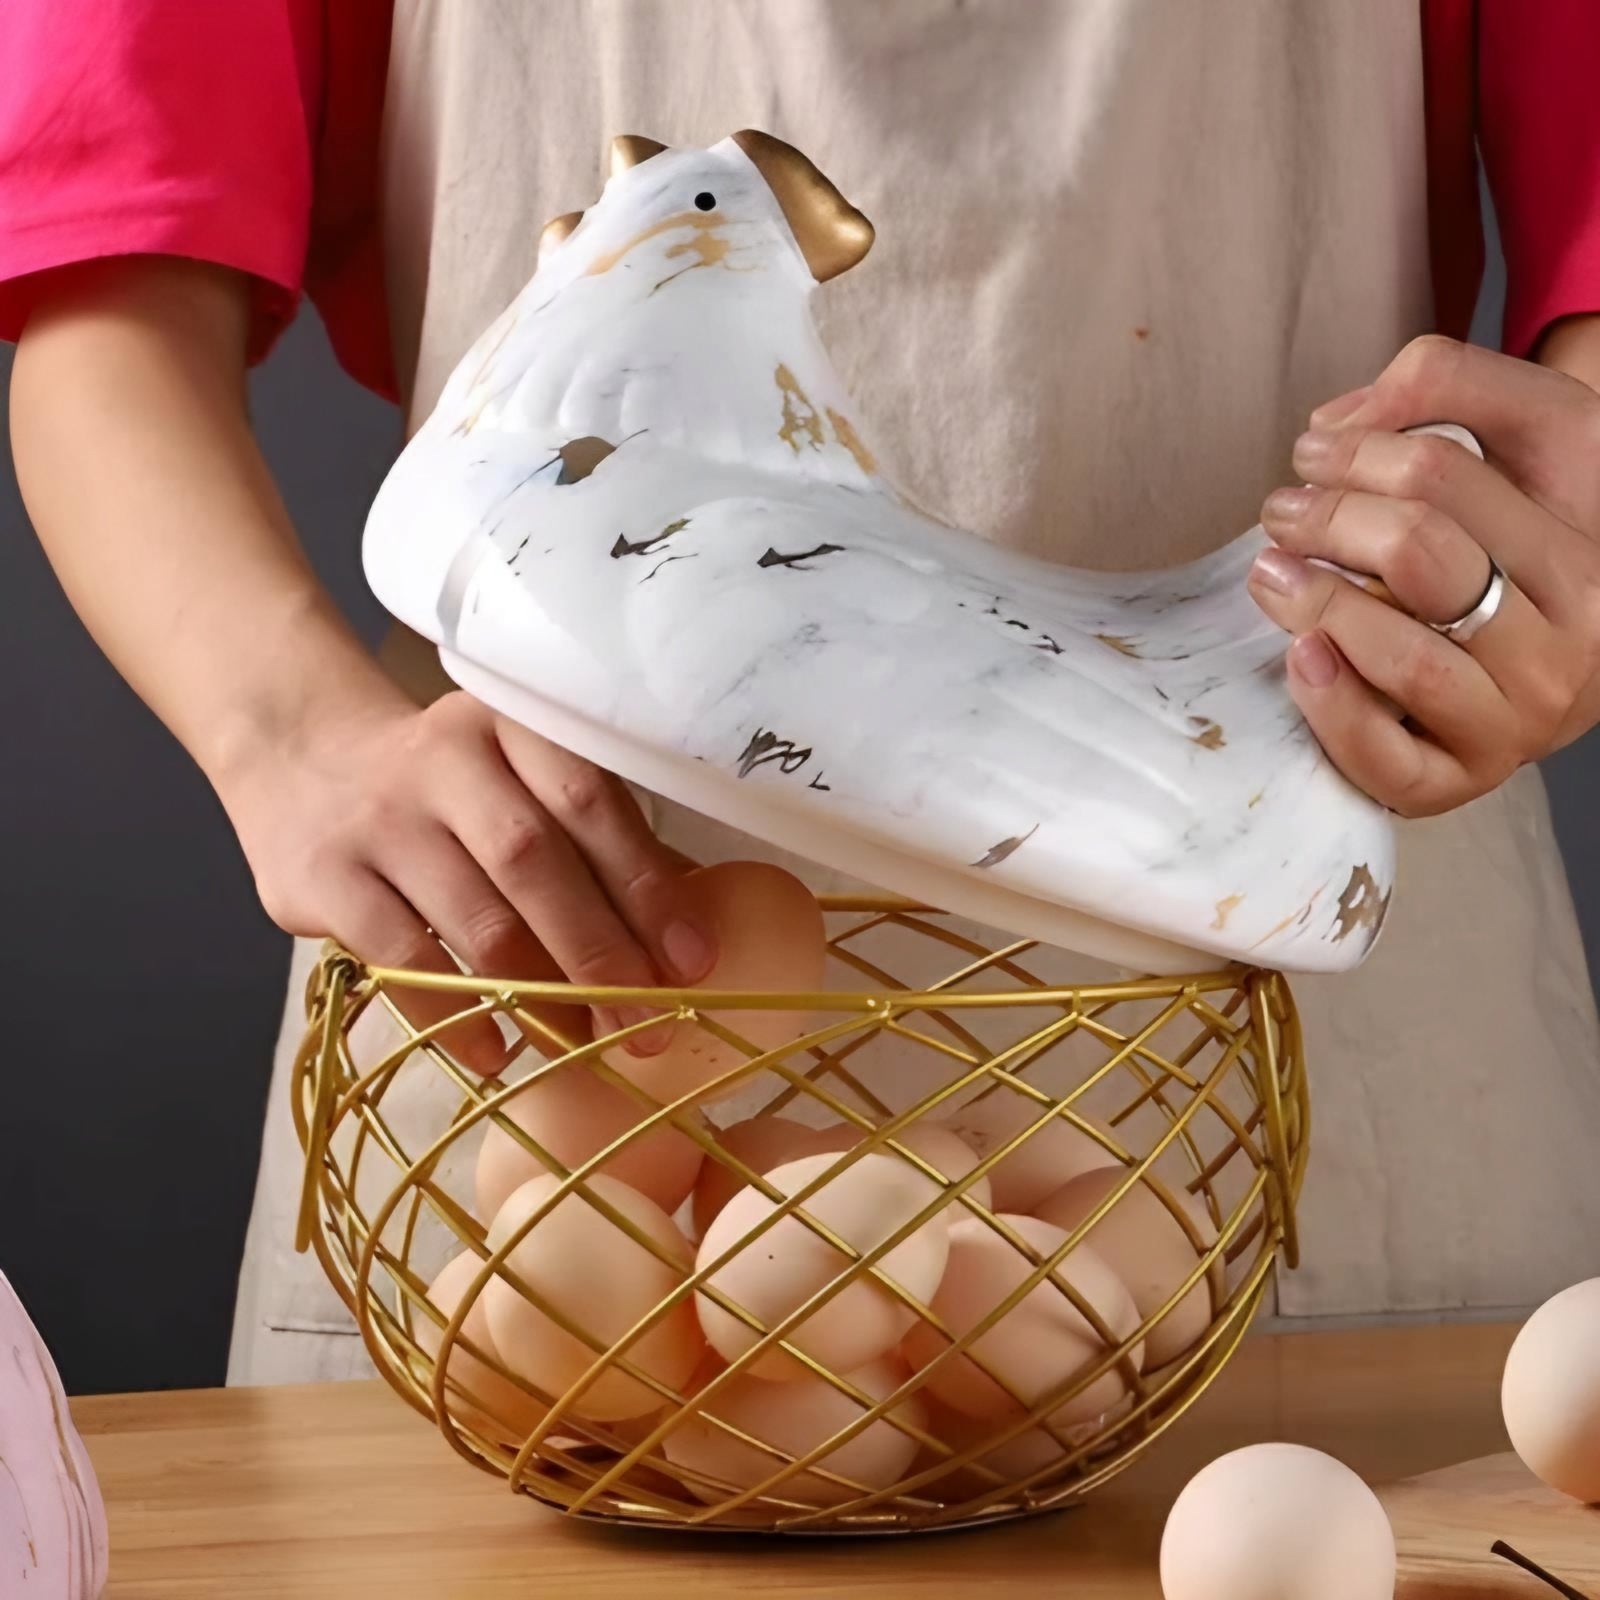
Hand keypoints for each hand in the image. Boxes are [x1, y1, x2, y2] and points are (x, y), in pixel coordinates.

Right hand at [218, 689, 716, 1071]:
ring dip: (541, 996)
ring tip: (586, 1047)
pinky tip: (497, 1054)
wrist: (298, 754)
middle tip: (647, 1022)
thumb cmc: (446, 785)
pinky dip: (457, 1017)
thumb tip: (682, 934)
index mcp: (509, 727)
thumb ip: (591, 838)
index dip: (646, 884)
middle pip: (534, 862)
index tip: (691, 960)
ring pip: (474, 919)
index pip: (588, 801)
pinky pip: (403, 962)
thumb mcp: (515, 776)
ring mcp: (378, 821)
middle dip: (601, 951)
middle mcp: (443, 761)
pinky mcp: (323, 880)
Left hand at [1248, 334, 1599, 816]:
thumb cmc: (1526, 532)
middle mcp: (1567, 644)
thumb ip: (1448, 383)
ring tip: (1271, 571)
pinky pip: (1386, 759)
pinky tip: (1300, 656)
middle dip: (1326, 518)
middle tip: (1282, 511)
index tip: (1313, 451)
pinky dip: (1331, 707)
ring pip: (1403, 656)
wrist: (1566, 650)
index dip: (1358, 451)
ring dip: (1315, 602)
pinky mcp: (1459, 782)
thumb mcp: (1528, 432)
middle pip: (1416, 554)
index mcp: (1586, 549)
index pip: (1444, 475)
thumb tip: (1334, 426)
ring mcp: (1517, 721)